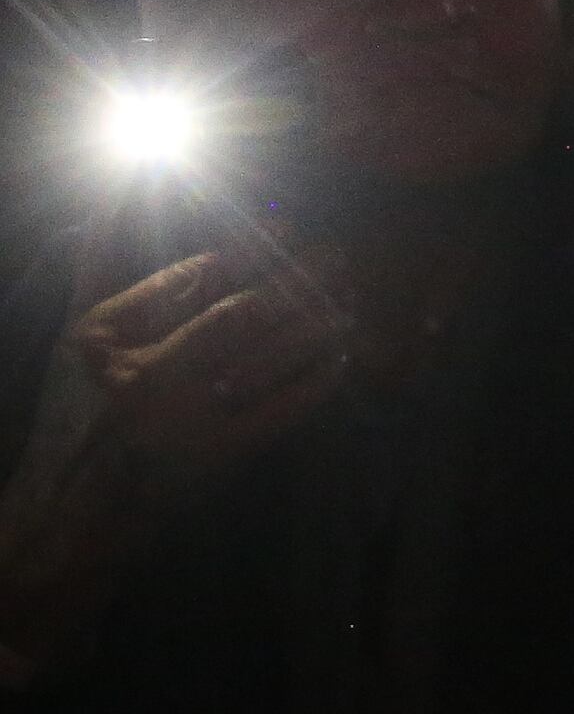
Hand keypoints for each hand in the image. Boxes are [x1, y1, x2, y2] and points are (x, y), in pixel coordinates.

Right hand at [75, 243, 357, 481]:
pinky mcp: (221, 454)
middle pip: (241, 314)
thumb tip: (146, 213)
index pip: (194, 282)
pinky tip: (341, 356)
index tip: (289, 224)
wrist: (84, 499)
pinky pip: (283, 407)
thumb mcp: (86, 338)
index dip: (249, 249)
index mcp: (112, 340)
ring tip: (349, 298)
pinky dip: (316, 378)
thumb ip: (112, 272)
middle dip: (297, 278)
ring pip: (268, 355)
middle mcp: (148, 377)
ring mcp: (188, 418)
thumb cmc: (87, 405)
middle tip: (337, 253)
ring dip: (317, 322)